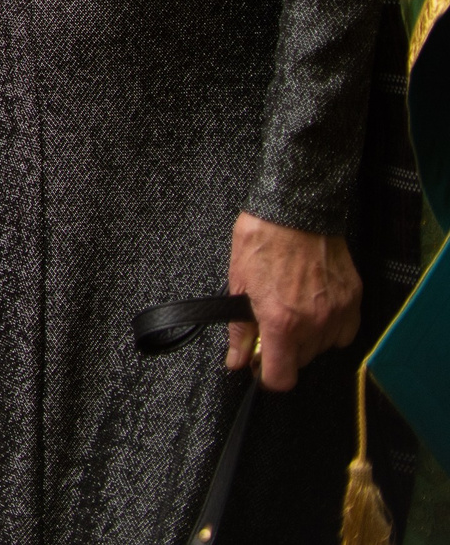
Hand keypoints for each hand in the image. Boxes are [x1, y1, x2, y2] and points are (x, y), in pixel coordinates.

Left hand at [227, 210, 360, 389]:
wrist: (296, 211)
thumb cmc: (263, 240)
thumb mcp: (238, 284)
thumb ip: (239, 330)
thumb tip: (236, 359)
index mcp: (281, 321)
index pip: (281, 378)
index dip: (267, 376)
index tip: (260, 365)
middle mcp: (314, 323)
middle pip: (300, 362)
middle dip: (282, 350)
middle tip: (270, 327)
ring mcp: (337, 312)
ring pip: (322, 348)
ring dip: (306, 339)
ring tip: (291, 310)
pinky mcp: (353, 300)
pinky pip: (344, 331)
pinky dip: (329, 327)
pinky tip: (313, 308)